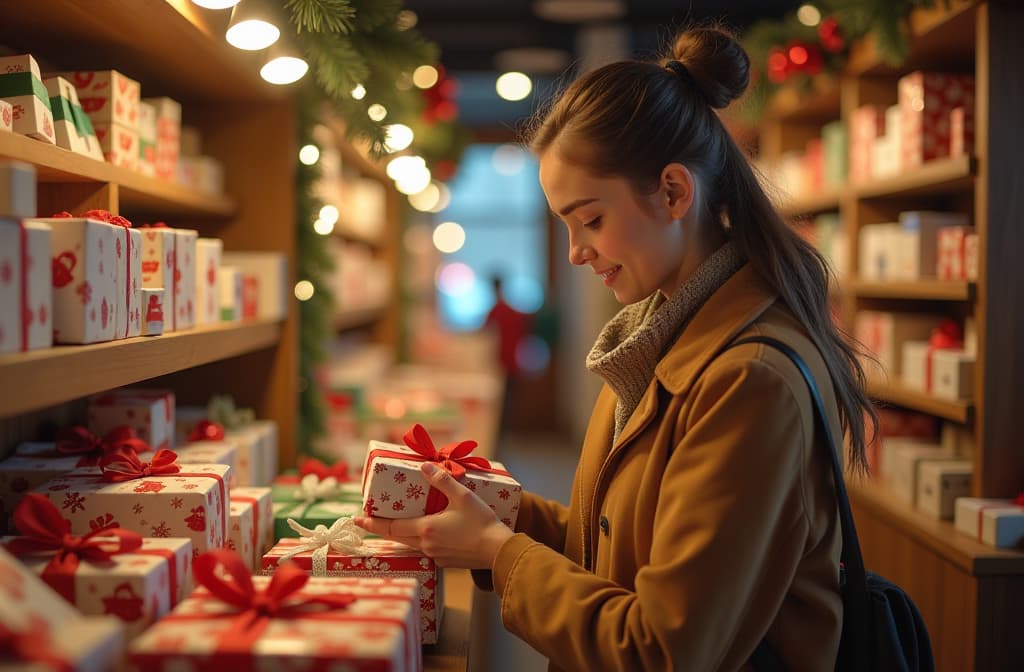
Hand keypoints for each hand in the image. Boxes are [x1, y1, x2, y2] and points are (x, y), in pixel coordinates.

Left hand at [354, 462, 514, 569]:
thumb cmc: (481, 522)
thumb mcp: (462, 496)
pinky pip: (425, 550)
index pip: (391, 526)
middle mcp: (426, 544)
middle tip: (366, 521)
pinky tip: (423, 534)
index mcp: (425, 529)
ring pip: (410, 544)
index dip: (373, 522)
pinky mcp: (446, 561)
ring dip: (399, 535)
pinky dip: (418, 541)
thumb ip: (441, 480)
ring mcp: (435, 555)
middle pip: (396, 537)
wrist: (498, 551)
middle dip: (380, 529)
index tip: (357, 518)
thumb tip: (424, 465)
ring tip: (392, 526)